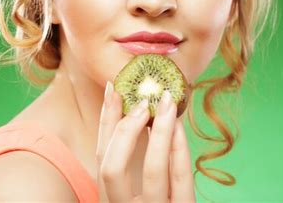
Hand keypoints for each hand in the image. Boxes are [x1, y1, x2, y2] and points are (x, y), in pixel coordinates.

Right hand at [96, 81, 195, 202]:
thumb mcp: (132, 189)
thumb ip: (129, 158)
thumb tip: (132, 114)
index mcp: (110, 198)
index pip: (101, 156)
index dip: (106, 120)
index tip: (114, 89)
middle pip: (111, 166)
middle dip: (125, 129)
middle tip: (142, 100)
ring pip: (152, 171)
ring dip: (160, 132)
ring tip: (166, 103)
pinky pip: (181, 181)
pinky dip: (180, 150)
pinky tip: (179, 128)